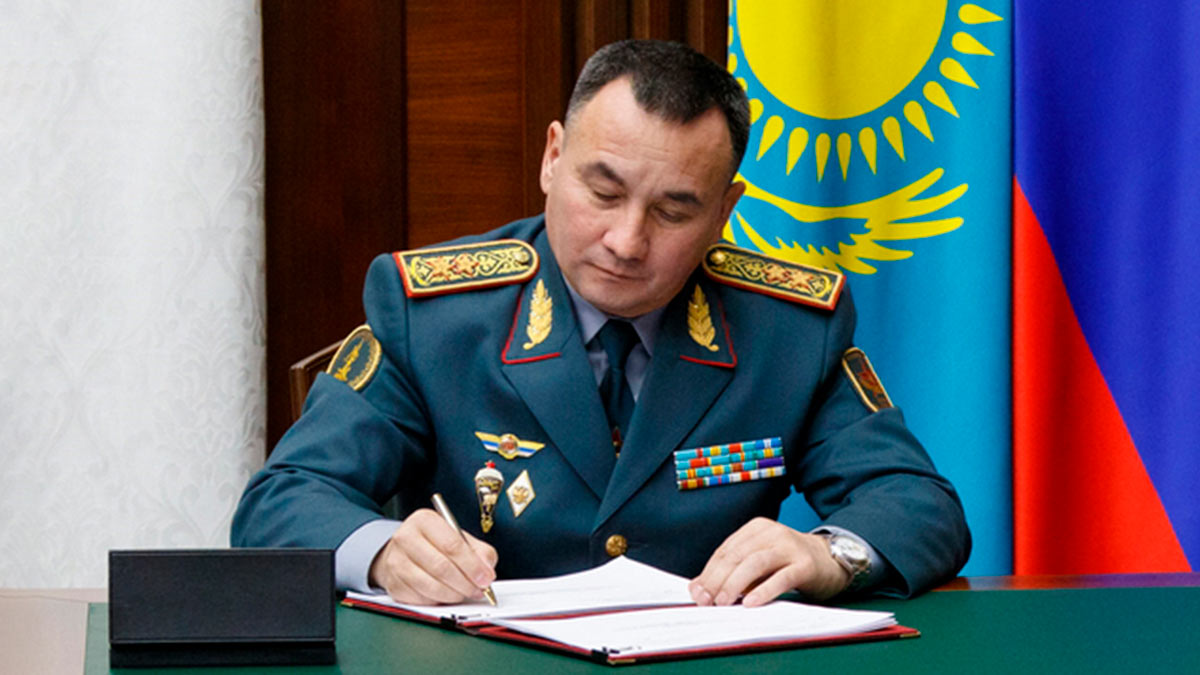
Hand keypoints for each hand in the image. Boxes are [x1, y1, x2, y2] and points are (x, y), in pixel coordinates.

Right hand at [368, 508, 497, 604]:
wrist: (404, 552)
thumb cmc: (435, 544)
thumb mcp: (460, 538)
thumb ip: (480, 551)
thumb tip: (486, 571)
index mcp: (425, 521)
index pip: (452, 545)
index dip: (472, 565)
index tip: (486, 578)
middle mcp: (406, 538)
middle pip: (441, 567)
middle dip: (465, 583)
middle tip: (478, 590)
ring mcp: (396, 562)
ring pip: (431, 586)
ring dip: (454, 595)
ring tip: (465, 593)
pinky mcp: (393, 584)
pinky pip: (422, 599)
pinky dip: (439, 601)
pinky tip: (447, 594)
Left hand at [688, 517, 849, 607]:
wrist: (830, 560)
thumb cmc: (788, 563)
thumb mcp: (758, 563)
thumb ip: (731, 572)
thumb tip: (698, 589)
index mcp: (756, 529)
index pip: (726, 551)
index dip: (709, 573)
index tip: (697, 593)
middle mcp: (772, 533)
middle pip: (737, 556)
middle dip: (718, 580)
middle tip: (706, 601)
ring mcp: (789, 547)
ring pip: (755, 563)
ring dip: (735, 584)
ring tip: (723, 602)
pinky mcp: (805, 565)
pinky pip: (781, 577)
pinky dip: (764, 590)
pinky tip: (751, 603)